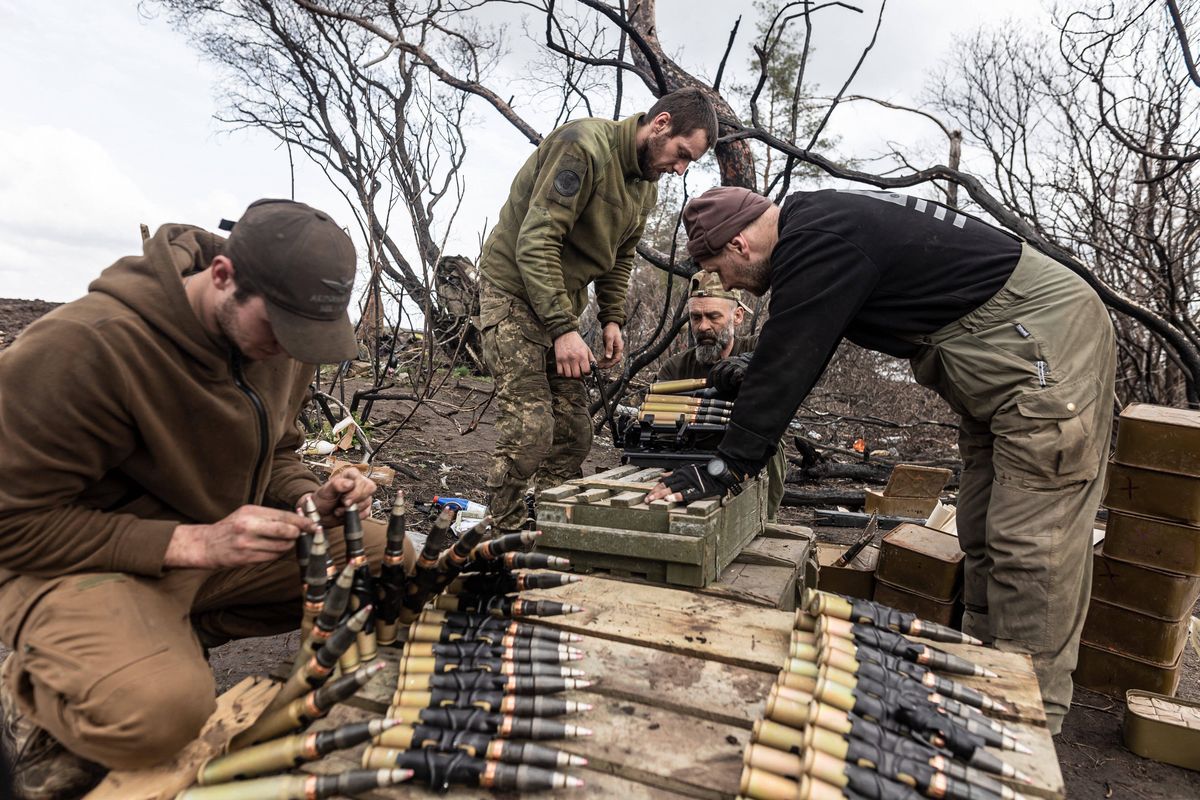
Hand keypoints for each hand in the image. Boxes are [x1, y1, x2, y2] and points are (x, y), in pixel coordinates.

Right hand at [165, 505, 314, 568]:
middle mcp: (249, 527)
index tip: (314, 525)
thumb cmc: (230, 528)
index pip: (284, 516)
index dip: (302, 521)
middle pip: (286, 532)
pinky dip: (277, 554)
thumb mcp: (247, 514)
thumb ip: (270, 516)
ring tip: (284, 541)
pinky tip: (273, 549)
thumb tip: (297, 520)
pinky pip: (272, 557)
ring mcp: (247, 545)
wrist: (205, 545)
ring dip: (288, 545)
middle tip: (302, 534)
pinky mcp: (247, 559)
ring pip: (281, 547)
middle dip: (298, 534)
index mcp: (251, 513)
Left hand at [308, 469, 377, 527]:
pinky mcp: (365, 507)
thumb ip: (337, 484)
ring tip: (340, 510)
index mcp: (351, 475)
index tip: (345, 500)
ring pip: (367, 502)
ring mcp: (363, 495)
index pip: (362, 480)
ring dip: (353, 510)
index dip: (356, 492)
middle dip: (356, 501)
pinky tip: (346, 514)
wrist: (321, 513)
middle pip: (369, 489)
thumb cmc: (323, 499)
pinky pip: (366, 512)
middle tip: (344, 505)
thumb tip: (349, 484)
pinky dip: (356, 516)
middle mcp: (359, 483)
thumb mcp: (326, 490)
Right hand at [554, 330, 593, 377]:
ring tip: (572, 371)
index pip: (586, 371)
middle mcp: (573, 358)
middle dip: (579, 375)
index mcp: (582, 355)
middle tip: (579, 372)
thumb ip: (591, 358)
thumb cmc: (576, 341)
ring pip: (568, 375)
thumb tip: (594, 366)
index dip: (587, 373)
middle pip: (577, 375)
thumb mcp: (586, 348)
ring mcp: (565, 360)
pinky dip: (563, 373)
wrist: (564, 334)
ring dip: (571, 375)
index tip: (586, 371)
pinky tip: (566, 370)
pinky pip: (560, 372)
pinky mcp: (558, 360)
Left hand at [596, 322, 623, 367]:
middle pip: (614, 361)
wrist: (611, 325)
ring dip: (605, 363)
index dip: (611, 364)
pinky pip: (609, 357)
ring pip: (611, 359)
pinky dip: (605, 360)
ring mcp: (615, 350)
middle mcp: (618, 350)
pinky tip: (600, 361)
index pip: (616, 359)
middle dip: (607, 365)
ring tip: (598, 365)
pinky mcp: (611, 349)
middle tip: (599, 367)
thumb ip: (609, 348)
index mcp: (619, 348)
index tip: (604, 367)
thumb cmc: (611, 330)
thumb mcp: (609, 339)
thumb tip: (608, 357)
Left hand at [645, 459, 744, 504]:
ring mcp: (690, 482)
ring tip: (653, 500)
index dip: (656, 488)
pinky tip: (669, 499)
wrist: (720, 471)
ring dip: (662, 495)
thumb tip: (662, 476)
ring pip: (673, 489)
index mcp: (681, 473)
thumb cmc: (705, 471)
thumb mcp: (688, 469)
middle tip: (647, 500)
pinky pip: (686, 493)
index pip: (665, 481)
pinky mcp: (698, 489)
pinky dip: (677, 496)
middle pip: (666, 485)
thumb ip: (674, 473)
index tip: (649, 494)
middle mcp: (684, 476)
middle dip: (655, 493)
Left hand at [709, 353, 751, 397]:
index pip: (713, 371)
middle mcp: (727, 361)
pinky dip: (732, 382)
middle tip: (719, 389)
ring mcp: (734, 364)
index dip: (710, 380)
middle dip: (716, 383)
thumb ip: (719, 374)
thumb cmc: (737, 370)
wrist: (751, 364)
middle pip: (716, 373)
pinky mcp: (741, 369)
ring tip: (727, 388)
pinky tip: (733, 384)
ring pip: (724, 374)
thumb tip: (708, 384)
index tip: (709, 387)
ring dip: (724, 384)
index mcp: (722, 362)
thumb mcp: (727, 369)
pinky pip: (734, 376)